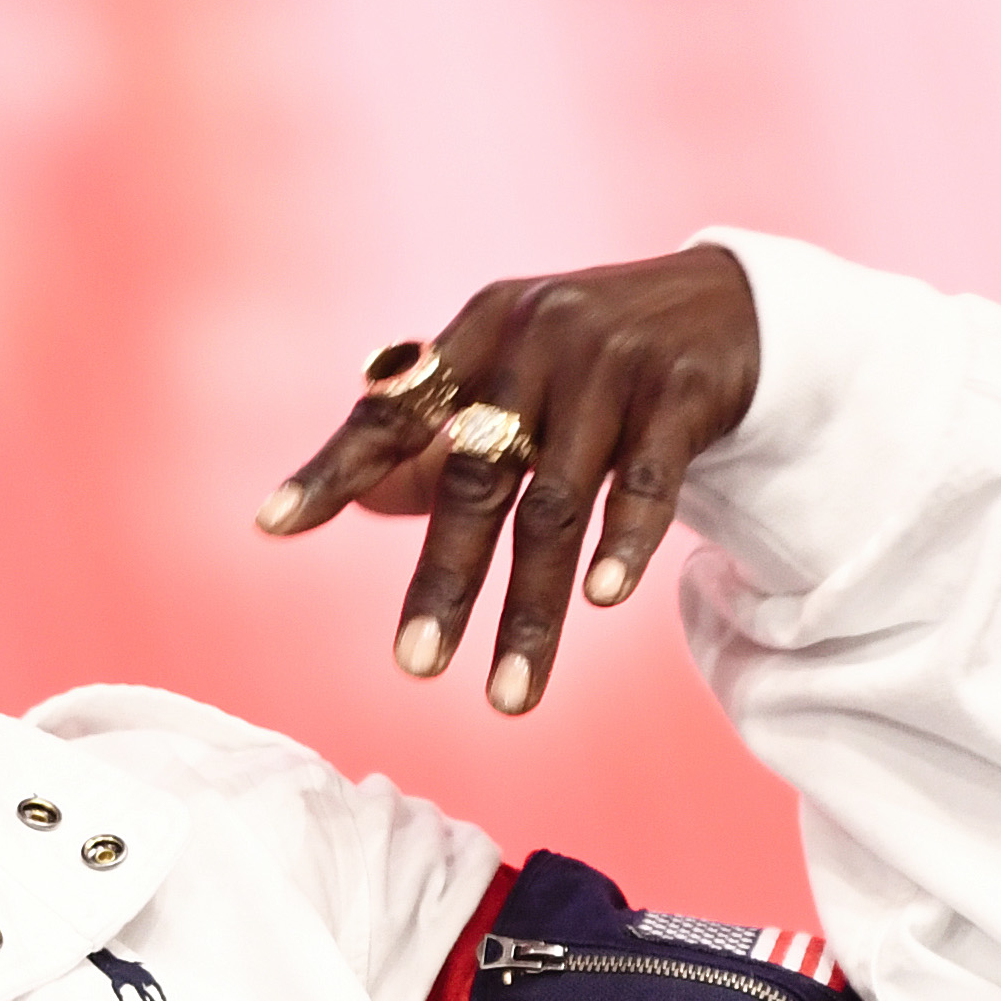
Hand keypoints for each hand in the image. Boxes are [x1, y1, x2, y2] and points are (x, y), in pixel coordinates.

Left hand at [254, 245, 759, 712]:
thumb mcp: (512, 380)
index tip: (269, 525)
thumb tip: (360, 498)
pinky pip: (644, 481)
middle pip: (476, 478)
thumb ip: (438, 438)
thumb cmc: (593, 362)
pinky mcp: (681, 389)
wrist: (731, 304)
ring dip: (530, 608)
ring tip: (507, 696)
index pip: (391, 413)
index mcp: (477, 335)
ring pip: (557, 505)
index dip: (333, 469)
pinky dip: (623, 542)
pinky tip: (601, 600)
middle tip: (413, 666)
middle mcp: (535, 340)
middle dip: (444, 580)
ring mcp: (611, 362)